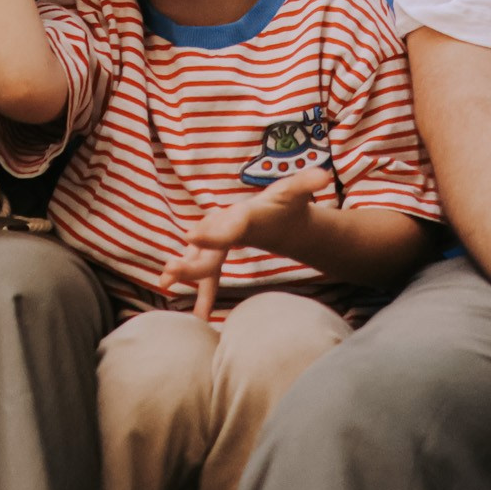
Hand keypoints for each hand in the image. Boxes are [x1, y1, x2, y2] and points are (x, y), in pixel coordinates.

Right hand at [158, 165, 331, 318]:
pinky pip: (207, 274)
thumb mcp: (296, 193)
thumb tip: (324, 174)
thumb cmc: (285, 203)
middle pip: (205, 247)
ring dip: (185, 274)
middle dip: (188, 262)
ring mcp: (218, 239)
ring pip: (199, 261)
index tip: (191, 237)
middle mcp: (224, 226)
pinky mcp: (218, 253)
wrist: (277, 210)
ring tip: (166, 288)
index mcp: (243, 215)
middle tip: (170, 274)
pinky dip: (201, 292)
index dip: (211, 232)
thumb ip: (307, 183)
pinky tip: (198, 316)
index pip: (226, 225)